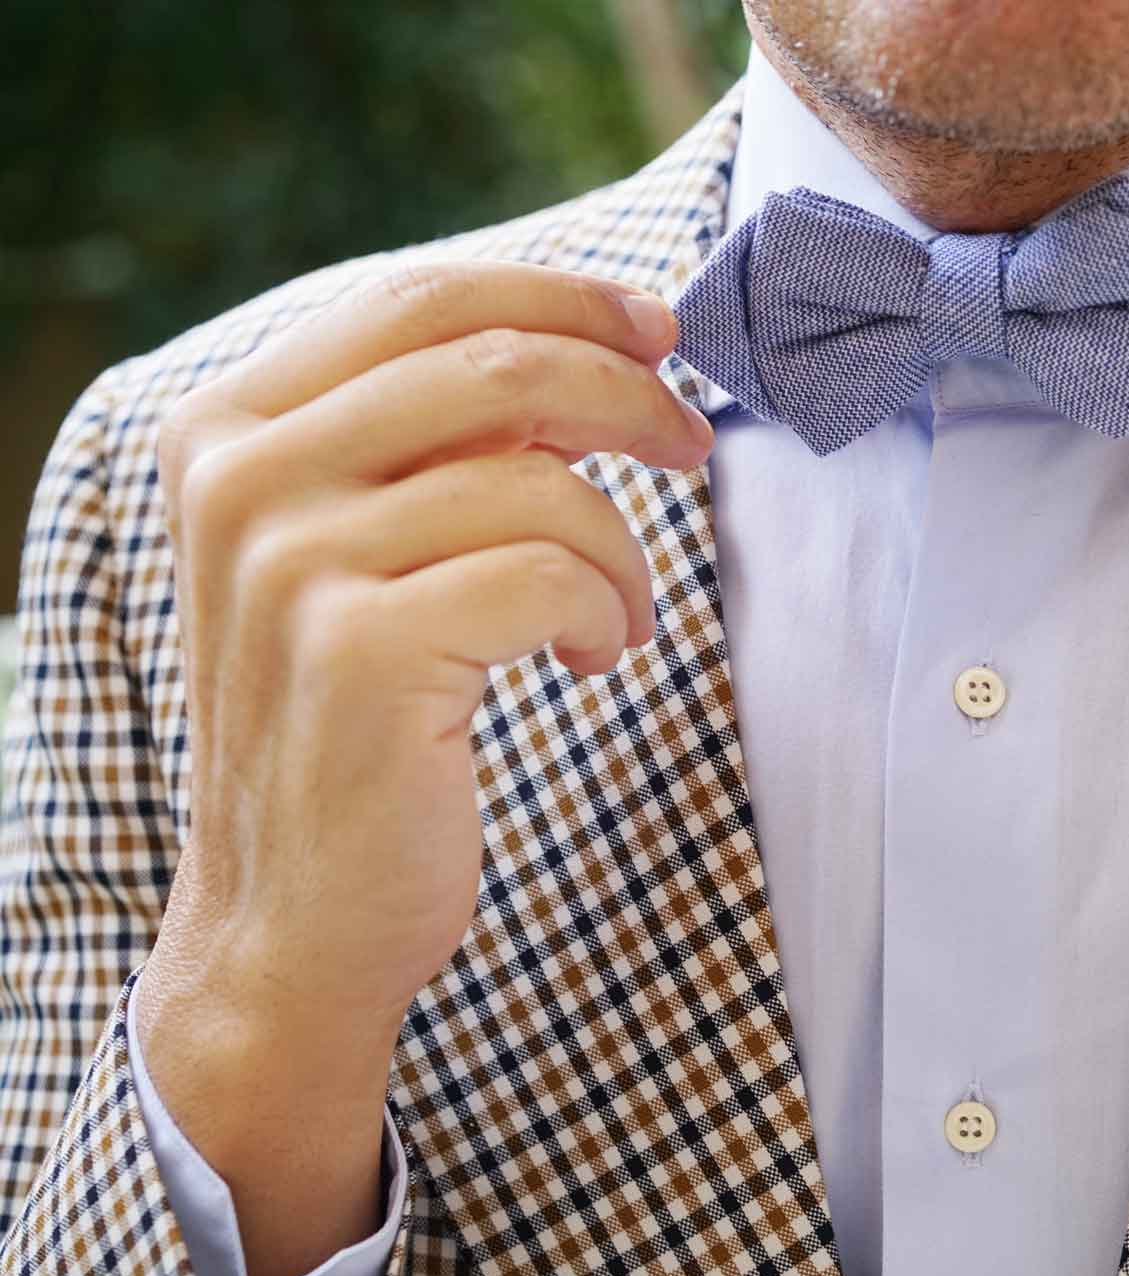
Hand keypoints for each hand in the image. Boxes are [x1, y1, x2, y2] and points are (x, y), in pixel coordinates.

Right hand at [129, 260, 712, 1275]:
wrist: (293, 916)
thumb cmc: (354, 723)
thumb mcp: (363, 552)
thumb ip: (435, 445)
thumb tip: (585, 352)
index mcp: (228, 426)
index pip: (423, 297)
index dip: (564, 296)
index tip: (660, 330)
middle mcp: (239, 477)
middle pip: (495, 362)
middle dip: (630, 395)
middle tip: (690, 446)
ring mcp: (290, 562)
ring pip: (541, 481)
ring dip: (623, 550)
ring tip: (614, 614)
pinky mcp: (362, 650)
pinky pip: (552, 573)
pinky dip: (604, 610)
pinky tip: (591, 659)